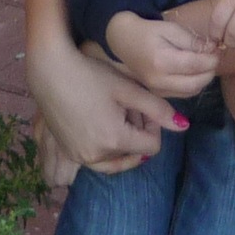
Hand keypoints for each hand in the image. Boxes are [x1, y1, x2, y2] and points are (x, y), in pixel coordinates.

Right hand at [26, 38, 178, 183]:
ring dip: (123, 142)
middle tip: (127, 107)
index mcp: (115, 140)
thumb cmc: (91, 76)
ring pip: (116, 160)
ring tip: (116, 114)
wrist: (51, 73)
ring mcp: (80, 158)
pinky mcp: (70, 154)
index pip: (152, 146)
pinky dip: (106, 148)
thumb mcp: (128, 89)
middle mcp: (96, 156)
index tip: (143, 106)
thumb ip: (158, 109)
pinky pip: (97, 161)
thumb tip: (183, 126)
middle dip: (137, 133)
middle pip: (134, 154)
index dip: (153, 126)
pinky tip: (102, 123)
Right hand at [106, 10, 219, 97]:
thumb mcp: (171, 29)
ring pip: (191, 92)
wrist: (123, 41)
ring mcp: (157, 90)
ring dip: (203, 80)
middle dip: (210, 72)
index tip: (219, 50)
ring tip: (206, 63)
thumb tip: (212, 49)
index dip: (212, 59)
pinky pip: (183, 94)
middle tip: (215, 58)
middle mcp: (159, 81)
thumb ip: (192, 41)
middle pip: (195, 84)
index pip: (195, 66)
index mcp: (162, 62)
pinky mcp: (158, 93)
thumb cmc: (148, 31)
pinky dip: (194, 84)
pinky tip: (195, 72)